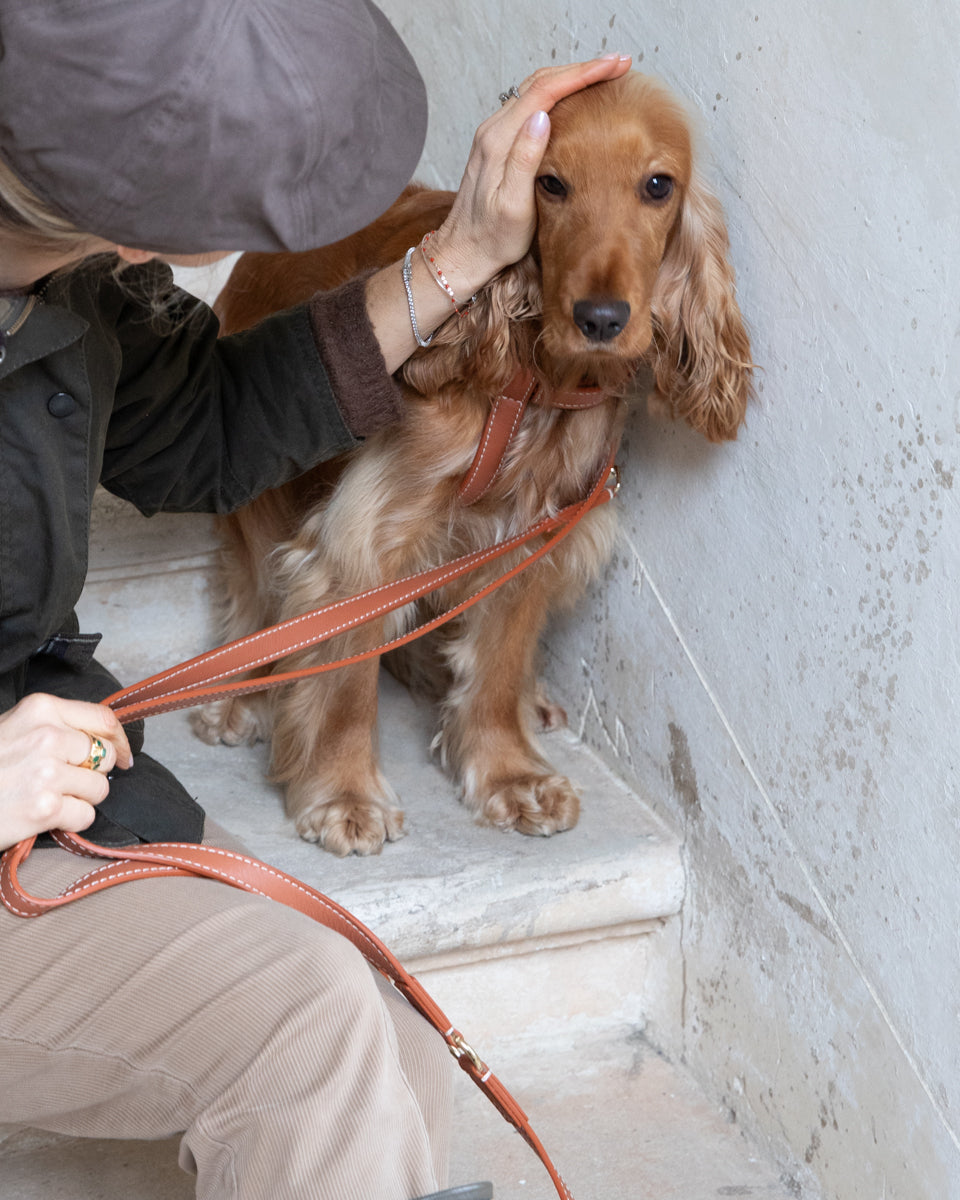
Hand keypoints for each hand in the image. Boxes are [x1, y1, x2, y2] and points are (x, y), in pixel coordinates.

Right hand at [0, 694, 131, 850]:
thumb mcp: (13, 727)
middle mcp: (48, 736)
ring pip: (99, 788)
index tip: (124, 756)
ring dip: (81, 799)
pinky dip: (70, 821)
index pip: (104, 719)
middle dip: (92, 773)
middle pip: (105, 756)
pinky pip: (85, 815)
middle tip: (64, 782)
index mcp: (41, 709)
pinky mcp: (45, 808)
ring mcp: (47, 772)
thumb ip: (55, 726)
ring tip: (48, 797)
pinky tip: (44, 816)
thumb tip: (102, 739)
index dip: (120, 741)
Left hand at [429, 54, 632, 296]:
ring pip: (534, 90)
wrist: (464, 252)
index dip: (581, 74)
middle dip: (581, 69)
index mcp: (498, 141)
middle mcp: (492, 130)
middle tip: (618, 63)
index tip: (613, 66)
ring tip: (603, 73)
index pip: (543, 92)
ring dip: (569, 77)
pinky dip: (556, 93)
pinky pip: (528, 105)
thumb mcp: (513, 206)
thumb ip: (524, 160)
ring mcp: (493, 135)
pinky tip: (575, 98)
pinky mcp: (497, 143)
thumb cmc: (492, 238)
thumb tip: (541, 117)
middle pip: (539, 82)